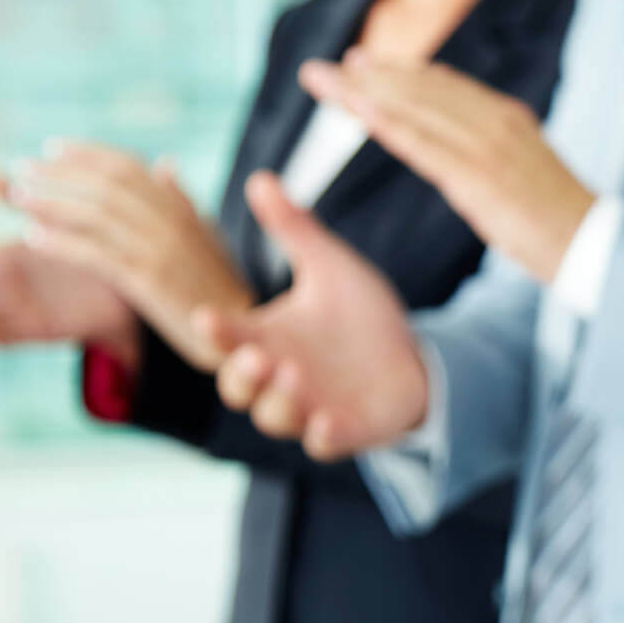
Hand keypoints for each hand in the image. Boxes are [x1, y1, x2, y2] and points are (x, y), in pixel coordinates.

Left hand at [1, 142, 250, 367]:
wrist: (243, 331)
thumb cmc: (219, 285)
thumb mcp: (205, 236)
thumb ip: (182, 201)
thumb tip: (166, 164)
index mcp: (182, 208)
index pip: (129, 167)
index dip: (88, 153)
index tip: (53, 146)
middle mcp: (172, 222)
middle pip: (107, 185)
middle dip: (60, 173)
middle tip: (24, 169)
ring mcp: (161, 249)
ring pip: (96, 215)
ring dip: (52, 202)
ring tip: (19, 197)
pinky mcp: (149, 280)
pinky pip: (95, 253)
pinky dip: (61, 242)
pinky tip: (35, 236)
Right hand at [197, 172, 429, 460]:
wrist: (413, 359)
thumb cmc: (360, 318)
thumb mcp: (330, 268)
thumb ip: (295, 230)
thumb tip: (261, 178)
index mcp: (268, 336)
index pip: (228, 336)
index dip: (217, 330)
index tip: (210, 316)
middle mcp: (279, 376)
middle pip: (238, 386)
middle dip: (242, 375)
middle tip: (257, 356)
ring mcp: (308, 407)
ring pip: (274, 416)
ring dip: (279, 400)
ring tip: (294, 374)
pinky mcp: (343, 431)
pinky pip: (322, 444)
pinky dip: (322, 436)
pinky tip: (328, 424)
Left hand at [299, 50, 591, 281]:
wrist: (594, 245)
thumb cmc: (561, 219)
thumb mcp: (527, 172)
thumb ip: (495, 153)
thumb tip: (465, 153)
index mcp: (509, 119)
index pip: (444, 86)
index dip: (400, 73)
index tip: (363, 64)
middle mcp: (495, 123)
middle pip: (421, 90)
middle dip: (370, 77)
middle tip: (326, 68)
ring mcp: (486, 148)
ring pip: (414, 109)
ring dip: (363, 92)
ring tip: (324, 81)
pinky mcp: (477, 177)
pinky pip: (421, 144)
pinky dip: (385, 123)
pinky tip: (355, 110)